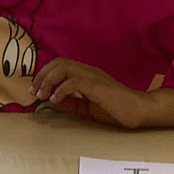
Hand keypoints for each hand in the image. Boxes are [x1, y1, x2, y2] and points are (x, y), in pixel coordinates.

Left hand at [28, 58, 147, 127]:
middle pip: (59, 62)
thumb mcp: (87, 108)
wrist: (140, 111)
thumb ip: (71, 103)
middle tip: (33, 91)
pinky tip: (55, 99)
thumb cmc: (116, 109)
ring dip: (49, 81)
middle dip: (42, 75)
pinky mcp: (98, 86)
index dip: (45, 74)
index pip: (60, 64)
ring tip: (41, 95)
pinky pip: (75, 82)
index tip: (35, 89)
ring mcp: (94, 77)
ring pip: (64, 68)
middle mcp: (88, 71)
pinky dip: (61, 89)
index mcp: (86, 74)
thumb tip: (52, 101)